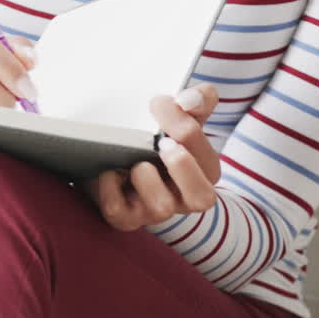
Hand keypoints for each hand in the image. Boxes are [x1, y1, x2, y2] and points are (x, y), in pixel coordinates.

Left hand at [77, 84, 220, 230]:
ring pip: (161, 208)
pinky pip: (119, 212)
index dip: (189, 133)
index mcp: (202, 172)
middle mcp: (183, 198)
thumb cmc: (158, 135)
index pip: (209, 163)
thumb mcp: (183, 115)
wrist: (119, 155)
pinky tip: (109, 170)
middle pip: (202, 198)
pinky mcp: (124, 217)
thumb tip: (188, 101)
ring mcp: (153, 211)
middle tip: (163, 143)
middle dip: (183, 167)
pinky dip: (111, 189)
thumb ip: (197, 100)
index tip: (162, 105)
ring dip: (148, 180)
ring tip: (135, 160)